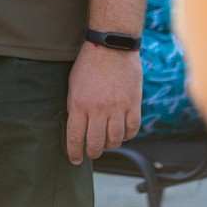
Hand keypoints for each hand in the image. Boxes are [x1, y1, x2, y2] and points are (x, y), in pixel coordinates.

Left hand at [66, 42, 141, 163]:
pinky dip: (127, 135)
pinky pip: (132, 130)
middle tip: (91, 153)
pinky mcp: (133, 104)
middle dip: (92, 153)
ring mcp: (118, 108)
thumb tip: (77, 127)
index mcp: (79, 104)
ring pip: (115, 140)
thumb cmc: (89, 63)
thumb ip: (74, 106)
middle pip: (96, 144)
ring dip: (110, 145)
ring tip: (106, 142)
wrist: (112, 46)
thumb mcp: (73, 84)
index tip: (74, 160)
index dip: (74, 153)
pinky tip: (122, 133)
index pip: (75, 138)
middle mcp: (98, 109)